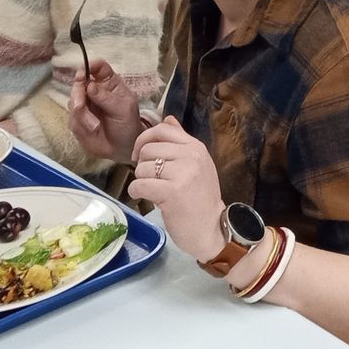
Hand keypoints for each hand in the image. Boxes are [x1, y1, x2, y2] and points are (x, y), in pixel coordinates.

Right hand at [69, 57, 144, 163]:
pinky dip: (81, 125)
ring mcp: (85, 105)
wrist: (123, 148)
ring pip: (73, 102)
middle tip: (80, 106)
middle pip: (78, 83)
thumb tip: (89, 85)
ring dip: (82, 115)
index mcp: (109, 83)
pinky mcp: (77, 120)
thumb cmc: (128, 124)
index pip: (98, 67)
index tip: (82, 74)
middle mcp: (94, 91)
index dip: (89, 66)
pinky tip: (92, 130)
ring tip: (96, 126)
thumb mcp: (123, 109)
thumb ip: (106, 97)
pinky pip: (72, 119)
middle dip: (77, 94)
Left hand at [128, 117, 224, 260]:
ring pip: (141, 168)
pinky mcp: (171, 192)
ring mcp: (182, 173)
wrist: (211, 229)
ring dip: (141, 181)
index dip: (144, 139)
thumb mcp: (196, 165)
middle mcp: (190, 156)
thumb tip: (167, 119)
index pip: (163, 129)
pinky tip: (147, 198)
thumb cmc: (201, 200)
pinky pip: (139, 185)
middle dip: (142, 165)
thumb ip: (180, 142)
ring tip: (153, 191)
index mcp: (196, 147)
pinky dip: (137, 193)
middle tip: (151, 179)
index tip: (140, 154)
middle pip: (148, 149)